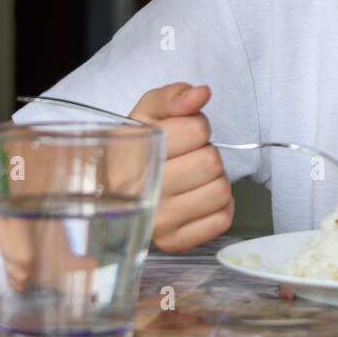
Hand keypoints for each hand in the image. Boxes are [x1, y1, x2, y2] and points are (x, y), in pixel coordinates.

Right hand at [129, 83, 232, 251]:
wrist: (115, 192)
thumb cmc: (137, 149)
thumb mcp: (146, 113)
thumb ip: (172, 96)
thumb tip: (201, 93)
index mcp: (132, 155)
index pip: (197, 130)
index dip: (196, 126)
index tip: (179, 135)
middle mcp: (140, 192)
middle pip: (211, 162)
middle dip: (205, 153)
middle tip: (187, 158)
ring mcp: (157, 222)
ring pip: (220, 191)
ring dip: (214, 180)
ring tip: (192, 178)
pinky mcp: (174, 243)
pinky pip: (222, 219)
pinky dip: (218, 206)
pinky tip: (197, 198)